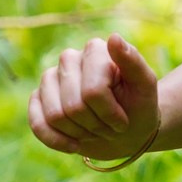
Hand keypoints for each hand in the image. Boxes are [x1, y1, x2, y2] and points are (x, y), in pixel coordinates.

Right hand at [28, 34, 160, 163]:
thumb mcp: (145, 87)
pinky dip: (57, 141)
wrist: (127, 132)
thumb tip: (113, 38)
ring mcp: (50, 78)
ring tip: (94, 129)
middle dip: (95, 125)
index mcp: (95, 50)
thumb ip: (134, 62)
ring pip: (55, 116)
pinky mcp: (38, 98)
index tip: (123, 120)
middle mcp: (69, 59)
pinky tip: (74, 143)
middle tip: (109, 126)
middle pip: (73, 107)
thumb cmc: (138, 107)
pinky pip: (37, 124)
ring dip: (79, 134)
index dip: (109, 114)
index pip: (93, 92)